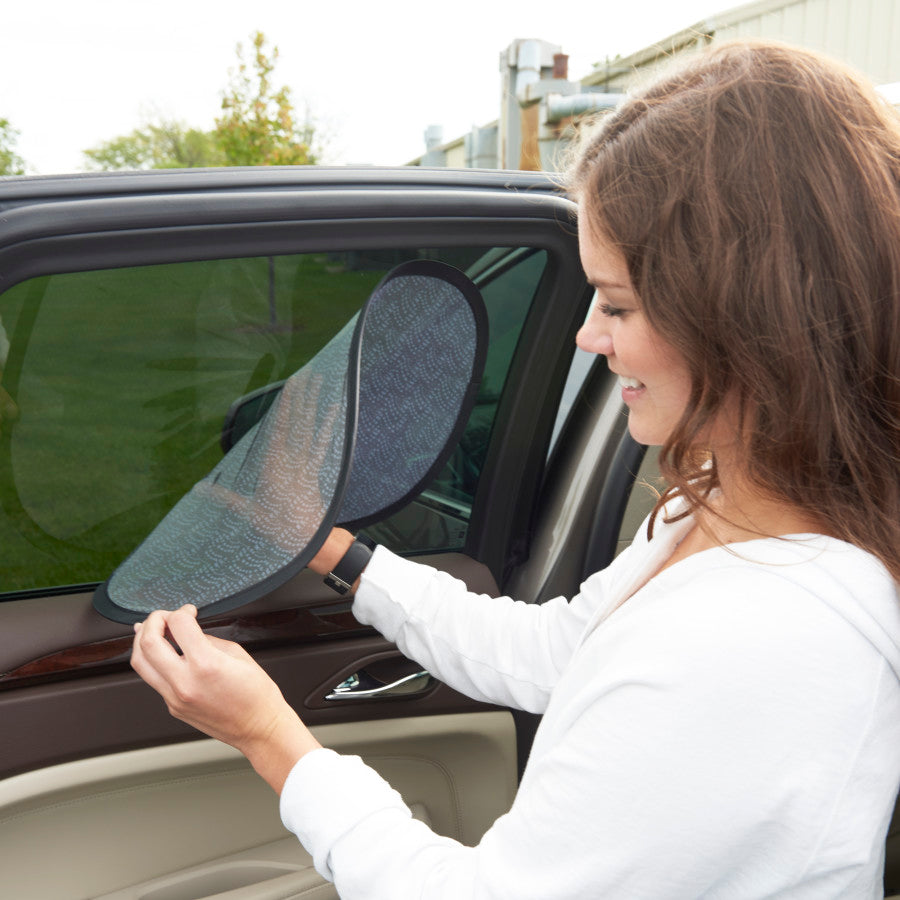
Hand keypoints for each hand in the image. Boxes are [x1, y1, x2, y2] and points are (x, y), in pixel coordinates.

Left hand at [131, 604, 319, 792]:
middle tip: (164, 616)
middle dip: (153, 621)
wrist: (258, 728)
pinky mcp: (173, 707)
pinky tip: (162, 652)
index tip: (189, 611)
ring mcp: (175, 698)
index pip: (178, 624)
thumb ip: (207, 640)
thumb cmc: (255, 694)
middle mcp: (185, 683)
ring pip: (139, 663)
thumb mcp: (238, 655)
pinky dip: (153, 661)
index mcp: (206, 665)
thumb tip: (186, 631)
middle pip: (148, 643)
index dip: (182, 611)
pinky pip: (153, 679)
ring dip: (143, 641)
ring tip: (154, 630)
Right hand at [199, 370, 340, 553]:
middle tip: (308, 371)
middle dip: (302, 395)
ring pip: (311, 427)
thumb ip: (225, 498)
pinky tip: (336, 408)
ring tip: (320, 380)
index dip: (285, 405)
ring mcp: (307, 464)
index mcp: (273, 466)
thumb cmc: (278, 528)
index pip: (279, 428)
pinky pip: (324, 443)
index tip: (290, 384)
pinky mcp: (317, 470)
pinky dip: (330, 425)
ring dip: (314, 403)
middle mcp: (292, 460)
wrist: (310, 541)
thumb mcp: (248, 513)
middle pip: (297, 421)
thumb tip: (199, 489)